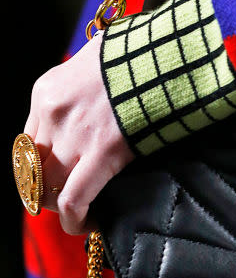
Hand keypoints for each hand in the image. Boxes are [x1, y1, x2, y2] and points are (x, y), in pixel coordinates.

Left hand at [24, 34, 133, 234]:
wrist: (166, 51)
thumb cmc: (142, 51)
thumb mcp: (98, 58)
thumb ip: (86, 83)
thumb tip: (100, 96)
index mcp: (47, 90)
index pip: (28, 141)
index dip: (39, 165)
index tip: (56, 176)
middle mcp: (52, 114)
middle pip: (31, 168)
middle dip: (45, 190)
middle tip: (66, 200)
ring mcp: (73, 134)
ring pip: (47, 187)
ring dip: (59, 206)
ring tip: (79, 215)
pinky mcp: (102, 152)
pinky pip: (74, 198)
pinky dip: (74, 219)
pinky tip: (86, 226)